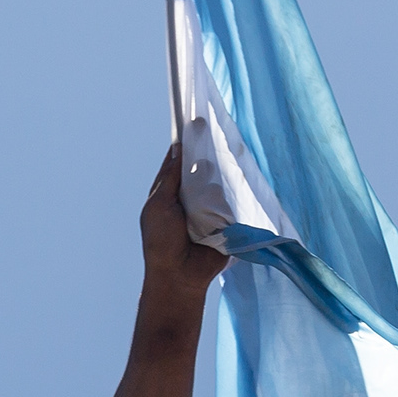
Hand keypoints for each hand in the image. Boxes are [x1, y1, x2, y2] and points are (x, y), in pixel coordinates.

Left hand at [141, 139, 229, 300]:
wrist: (180, 275)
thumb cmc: (161, 241)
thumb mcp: (159, 205)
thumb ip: (169, 178)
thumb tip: (177, 149)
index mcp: (167, 192)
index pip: (175, 162)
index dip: (184, 144)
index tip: (192, 122)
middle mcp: (188, 196)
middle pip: (199, 168)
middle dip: (205, 153)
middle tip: (214, 132)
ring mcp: (207, 207)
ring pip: (216, 181)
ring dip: (219, 173)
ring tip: (224, 159)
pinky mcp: (224, 218)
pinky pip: (230, 199)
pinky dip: (233, 190)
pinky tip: (238, 177)